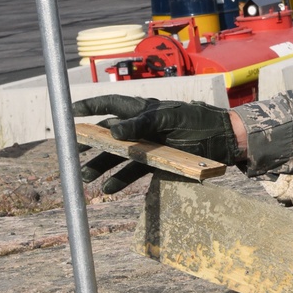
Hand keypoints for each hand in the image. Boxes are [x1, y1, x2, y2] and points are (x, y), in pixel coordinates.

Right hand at [73, 96, 242, 193]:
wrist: (224, 142)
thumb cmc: (198, 122)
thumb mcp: (170, 118)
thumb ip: (142, 122)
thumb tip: (112, 130)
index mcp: (144, 110)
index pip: (111, 105)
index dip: (90, 106)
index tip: (69, 112)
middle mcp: (142, 128)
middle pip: (108, 135)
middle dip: (89, 143)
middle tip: (72, 153)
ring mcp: (148, 147)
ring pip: (118, 156)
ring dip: (101, 165)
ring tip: (86, 177)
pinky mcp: (157, 164)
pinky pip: (134, 172)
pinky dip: (120, 180)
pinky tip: (109, 187)